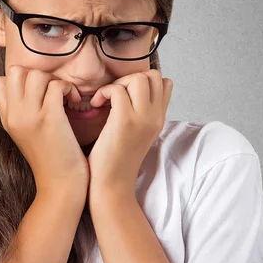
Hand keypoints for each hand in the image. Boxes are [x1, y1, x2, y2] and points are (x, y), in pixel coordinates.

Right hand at [0, 65, 89, 195]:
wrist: (59, 187)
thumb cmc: (50, 160)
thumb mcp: (25, 135)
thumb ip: (21, 113)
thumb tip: (27, 90)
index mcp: (7, 118)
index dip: (20, 80)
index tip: (37, 93)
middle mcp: (14, 115)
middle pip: (15, 71)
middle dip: (38, 74)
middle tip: (52, 91)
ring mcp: (31, 116)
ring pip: (37, 74)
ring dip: (55, 81)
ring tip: (65, 96)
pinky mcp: (51, 119)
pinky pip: (57, 85)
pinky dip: (69, 88)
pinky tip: (74, 101)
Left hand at [86, 69, 172, 199]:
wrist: (111, 187)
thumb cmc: (115, 161)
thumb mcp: (136, 134)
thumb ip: (138, 114)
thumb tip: (127, 93)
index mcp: (159, 119)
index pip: (166, 83)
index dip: (143, 81)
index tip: (125, 94)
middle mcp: (156, 117)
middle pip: (154, 75)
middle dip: (130, 78)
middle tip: (114, 95)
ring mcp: (143, 119)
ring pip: (138, 78)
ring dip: (118, 83)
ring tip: (105, 100)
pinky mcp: (125, 121)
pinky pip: (116, 89)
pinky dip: (103, 92)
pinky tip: (96, 106)